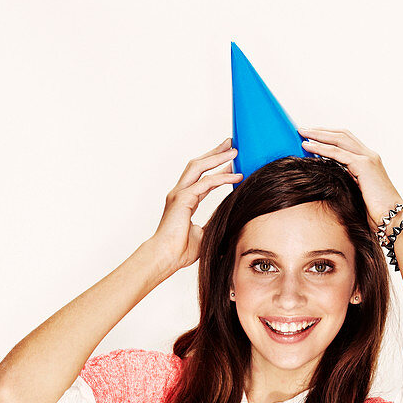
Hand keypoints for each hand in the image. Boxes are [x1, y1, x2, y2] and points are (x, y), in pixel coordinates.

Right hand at [149, 137, 241, 273]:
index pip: (201, 178)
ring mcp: (179, 194)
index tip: (230, 161)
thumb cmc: (180, 251)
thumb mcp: (203, 234)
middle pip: (198, 165)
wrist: (166, 258)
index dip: (216, 168)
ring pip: (199, 167)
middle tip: (231, 144)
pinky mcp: (183, 199)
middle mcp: (180, 193)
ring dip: (217, 157)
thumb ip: (213, 223)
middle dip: (215, 153)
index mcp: (184, 201)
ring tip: (234, 151)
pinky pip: (206, 183)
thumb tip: (228, 220)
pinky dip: (222, 178)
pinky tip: (236, 176)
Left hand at [296, 126, 402, 231]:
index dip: (328, 137)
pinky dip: (322, 149)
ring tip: (302, 133)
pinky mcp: (364, 166)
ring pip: (339, 139)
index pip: (346, 141)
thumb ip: (346, 184)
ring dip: (319, 135)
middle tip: (303, 130)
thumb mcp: (357, 195)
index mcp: (368, 162)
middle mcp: (369, 156)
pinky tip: (309, 147)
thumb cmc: (377, 214)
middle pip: (342, 135)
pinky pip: (338, 153)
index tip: (311, 137)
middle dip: (321, 131)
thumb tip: (329, 184)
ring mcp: (368, 159)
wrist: (393, 219)